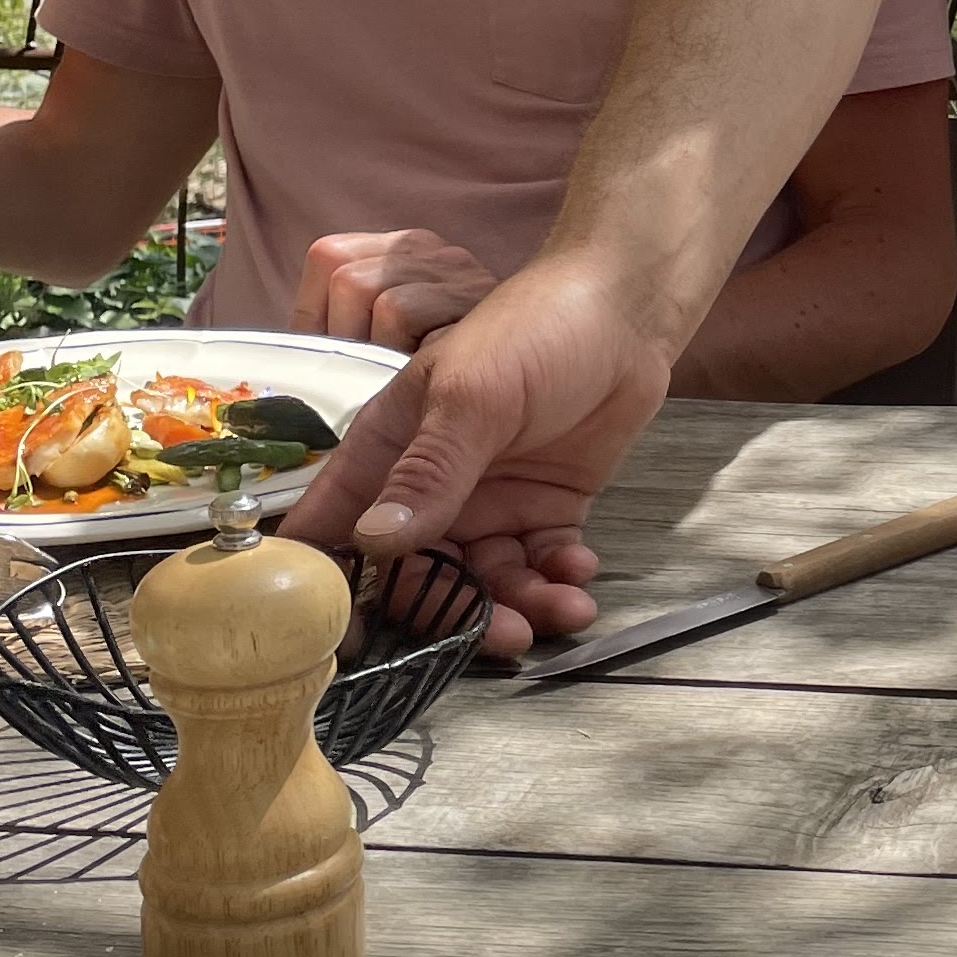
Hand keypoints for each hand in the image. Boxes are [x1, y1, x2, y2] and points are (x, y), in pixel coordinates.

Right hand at [281, 248, 674, 658]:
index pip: (336, 525)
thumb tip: (375, 542)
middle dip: (456, 614)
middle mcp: (429, 485)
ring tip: (562, 609)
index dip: (332, 587)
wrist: (625, 312)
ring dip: (520, 606)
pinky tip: (579, 572)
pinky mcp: (544, 509)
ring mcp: (488, 500)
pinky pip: (539, 566)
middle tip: (503, 636)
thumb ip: (428, 472)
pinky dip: (557, 580)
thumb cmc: (534, 329)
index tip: (348, 643)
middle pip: (419, 575)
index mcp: (388, 450)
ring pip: (486, 581)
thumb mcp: (471, 396)